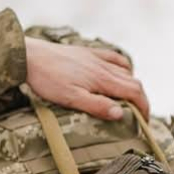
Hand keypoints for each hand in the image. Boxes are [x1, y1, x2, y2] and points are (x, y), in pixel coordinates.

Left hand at [24, 37, 148, 120]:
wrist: (29, 55)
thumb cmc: (47, 79)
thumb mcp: (71, 98)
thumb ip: (97, 105)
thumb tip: (120, 114)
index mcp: (103, 79)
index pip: (135, 92)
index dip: (144, 107)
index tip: (144, 120)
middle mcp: (104, 67)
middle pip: (133, 81)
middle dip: (141, 99)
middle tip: (139, 114)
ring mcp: (96, 58)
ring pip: (125, 70)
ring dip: (132, 84)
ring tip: (129, 98)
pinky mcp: (87, 52)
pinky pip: (113, 57)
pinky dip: (122, 66)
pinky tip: (119, 71)